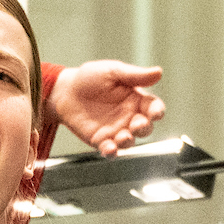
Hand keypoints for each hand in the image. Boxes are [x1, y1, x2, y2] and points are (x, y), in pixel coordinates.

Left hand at [50, 60, 164, 155]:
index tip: (156, 113)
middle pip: (145, 128)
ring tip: (123, 137)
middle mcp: (129, 117)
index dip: (157, 111)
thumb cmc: (90, 78)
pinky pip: (110, 150)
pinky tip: (109, 148)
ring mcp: (116, 130)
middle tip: (137, 124)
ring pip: (129, 141)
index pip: (153, 107)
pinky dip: (111, 151)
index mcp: (136, 99)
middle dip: (144, 128)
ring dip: (128, 141)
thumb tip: (158, 72)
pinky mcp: (101, 141)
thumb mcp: (113, 71)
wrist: (65, 92)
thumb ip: (134, 75)